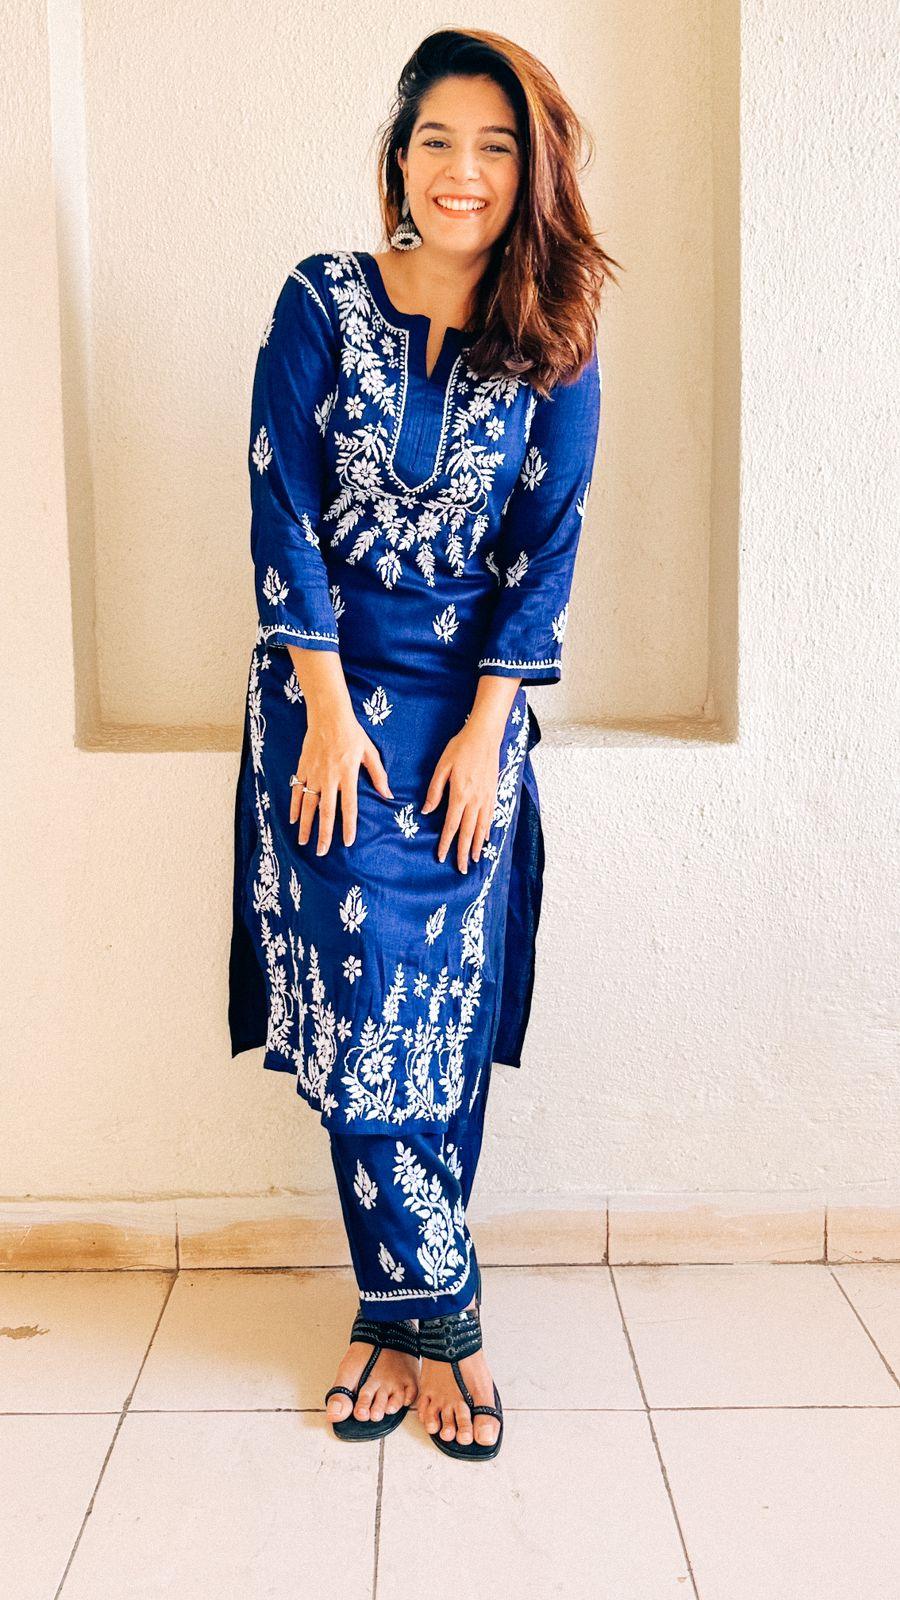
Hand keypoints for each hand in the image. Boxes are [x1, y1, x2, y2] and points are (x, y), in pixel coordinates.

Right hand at [290, 709, 392, 853]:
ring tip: (304, 842)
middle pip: (325, 811)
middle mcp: (329, 777)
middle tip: (321, 852)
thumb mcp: (370, 752)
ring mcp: (314, 773)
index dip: (348, 825)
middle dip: (323, 834)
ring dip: (306, 825)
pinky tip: (293, 820)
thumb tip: (388, 795)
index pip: (349, 806)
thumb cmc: (352, 733)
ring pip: (308, 804)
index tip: (347, 842)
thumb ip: (378, 775)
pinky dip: (294, 806)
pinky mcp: (303, 768)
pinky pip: (297, 791)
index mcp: (348, 774)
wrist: (328, 715)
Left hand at [421, 720, 500, 873]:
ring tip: (475, 859)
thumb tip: (427, 810)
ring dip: (477, 846)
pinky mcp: (493, 793)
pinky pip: (490, 817)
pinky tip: (485, 838)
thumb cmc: (461, 748)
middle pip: (468, 833)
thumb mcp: (442, 767)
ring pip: (481, 828)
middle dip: (464, 852)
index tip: (441, 856)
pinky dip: (487, 830)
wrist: (485, 735)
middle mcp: (475, 800)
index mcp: (459, 795)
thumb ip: (434, 790)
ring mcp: (486, 797)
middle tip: (461, 868)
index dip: (446, 843)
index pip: (451, 826)